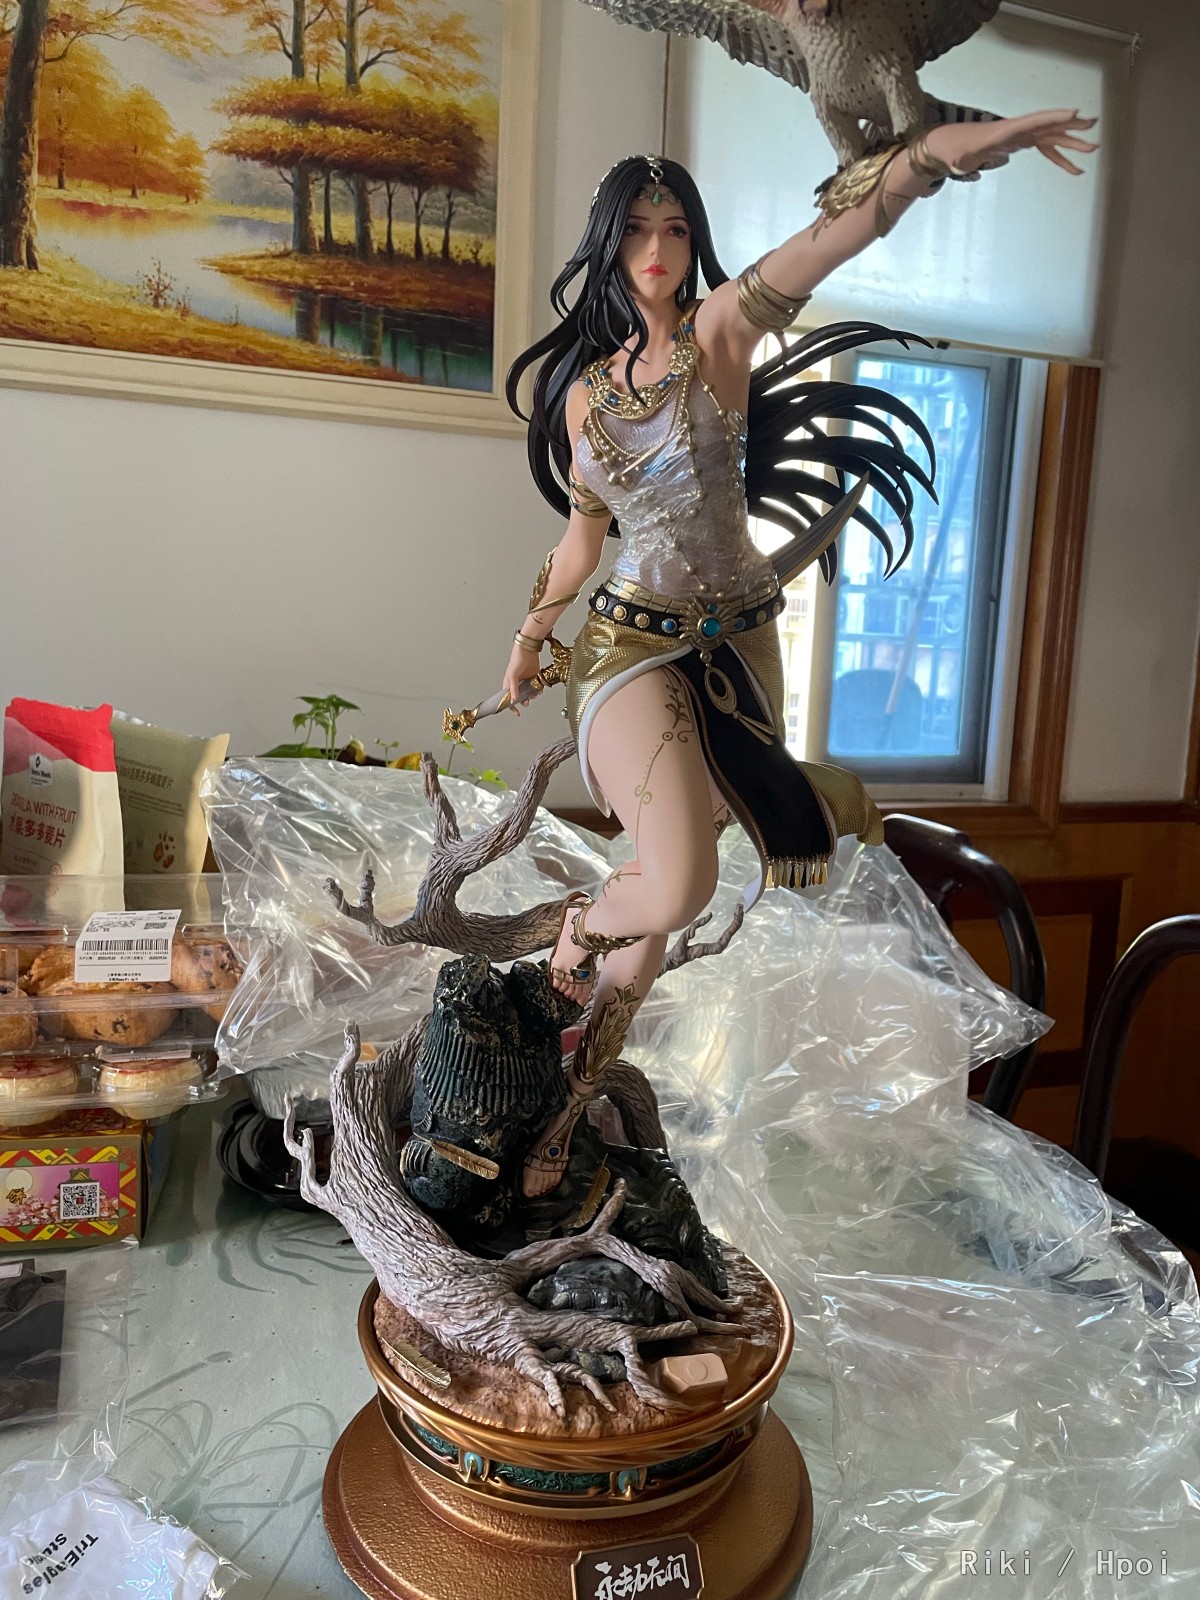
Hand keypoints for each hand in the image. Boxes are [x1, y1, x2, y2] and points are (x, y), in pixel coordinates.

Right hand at [503, 639, 541, 713]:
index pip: (508, 698)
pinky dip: (539, 690)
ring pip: (530, 693)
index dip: (511, 706)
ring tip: (535, 693)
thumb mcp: (513, 675)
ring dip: (533, 695)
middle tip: (528, 700)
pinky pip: (537, 687)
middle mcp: (517, 684)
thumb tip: (513, 701)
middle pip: (521, 697)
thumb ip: (513, 688)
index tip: (517, 712)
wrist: (528, 649)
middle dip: (525, 701)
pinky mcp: (534, 678)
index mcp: (509, 684)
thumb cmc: (517, 660)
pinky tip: (539, 688)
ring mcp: (526, 681)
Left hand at [926, 109, 1097, 177]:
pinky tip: (1074, 169)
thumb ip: (959, 161)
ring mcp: (1022, 136)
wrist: (950, 145)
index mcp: (1005, 130)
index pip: (1033, 121)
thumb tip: (956, 164)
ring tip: (1092, 148)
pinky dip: (1060, 158)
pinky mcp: (1022, 144)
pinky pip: (1046, 150)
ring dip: (1073, 143)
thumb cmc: (955, 149)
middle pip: (1049, 125)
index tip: (1074, 112)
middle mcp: (1018, 130)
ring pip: (1053, 137)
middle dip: (1071, 125)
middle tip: (1093, 125)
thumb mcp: (957, 157)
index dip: (1053, 116)